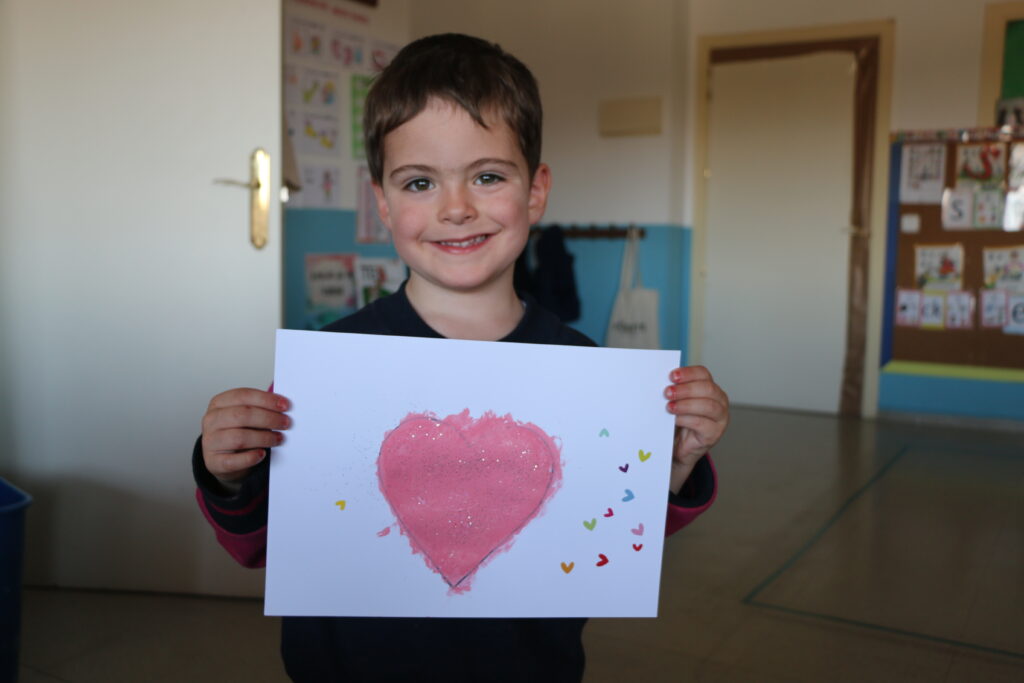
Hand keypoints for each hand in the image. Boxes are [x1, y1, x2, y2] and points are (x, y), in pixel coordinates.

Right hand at [201, 388, 290, 483]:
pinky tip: (262, 454)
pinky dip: (250, 458)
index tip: (285, 405)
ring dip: (264, 438)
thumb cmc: (238, 432)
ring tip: (278, 439)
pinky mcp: (214, 462)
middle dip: (268, 418)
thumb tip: (283, 406)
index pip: (243, 395)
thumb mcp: (245, 416)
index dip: (266, 400)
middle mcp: (211, 420)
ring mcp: (210, 441)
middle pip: (242, 415)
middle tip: (286, 423)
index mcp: (219, 403)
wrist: (223, 458)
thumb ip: (259, 409)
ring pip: (239, 438)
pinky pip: (233, 461)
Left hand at [663, 366, 728, 492]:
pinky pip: (702, 424)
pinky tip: (676, 419)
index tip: (672, 376)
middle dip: (686, 389)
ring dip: (686, 405)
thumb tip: (661, 382)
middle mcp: (719, 400)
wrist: (680, 446)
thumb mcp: (677, 401)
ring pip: (708, 406)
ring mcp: (720, 417)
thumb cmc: (679, 420)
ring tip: (670, 407)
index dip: (688, 373)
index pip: (703, 374)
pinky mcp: (714, 433)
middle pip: (707, 388)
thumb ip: (674, 391)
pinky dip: (687, 420)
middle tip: (668, 393)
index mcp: (710, 387)